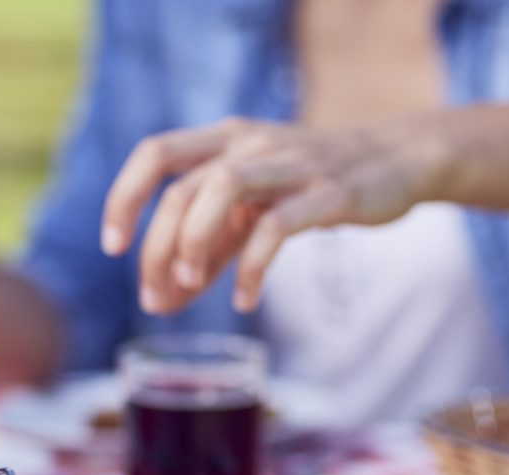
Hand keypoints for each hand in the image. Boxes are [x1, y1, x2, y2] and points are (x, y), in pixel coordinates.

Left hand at [100, 117, 443, 312]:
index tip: (113, 247)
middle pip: (181, 188)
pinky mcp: (328, 191)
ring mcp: (290, 163)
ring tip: (189, 285)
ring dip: (193, 242)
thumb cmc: (308, 189)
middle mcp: (250, 143)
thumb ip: (203, 255)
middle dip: (156, 247)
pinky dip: (251, 268)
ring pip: (221, 189)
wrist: (396, 162)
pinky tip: (244, 298)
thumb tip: (158, 301)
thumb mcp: (248, 216)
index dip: (124, 198)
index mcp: (224, 140)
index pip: (155, 153)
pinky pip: (276, 227)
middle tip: (154, 293)